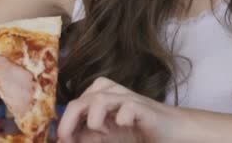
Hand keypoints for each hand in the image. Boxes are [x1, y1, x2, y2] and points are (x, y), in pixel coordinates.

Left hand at [57, 77, 182, 142]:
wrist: (170, 132)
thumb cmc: (136, 133)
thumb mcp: (104, 137)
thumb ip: (84, 138)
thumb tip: (60, 141)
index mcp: (98, 96)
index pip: (72, 106)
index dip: (64, 126)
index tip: (64, 142)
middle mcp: (110, 93)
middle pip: (79, 102)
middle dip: (68, 125)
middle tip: (68, 141)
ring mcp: (127, 98)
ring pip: (98, 100)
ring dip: (94, 121)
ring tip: (104, 133)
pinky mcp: (143, 107)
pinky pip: (126, 109)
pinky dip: (121, 120)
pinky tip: (124, 126)